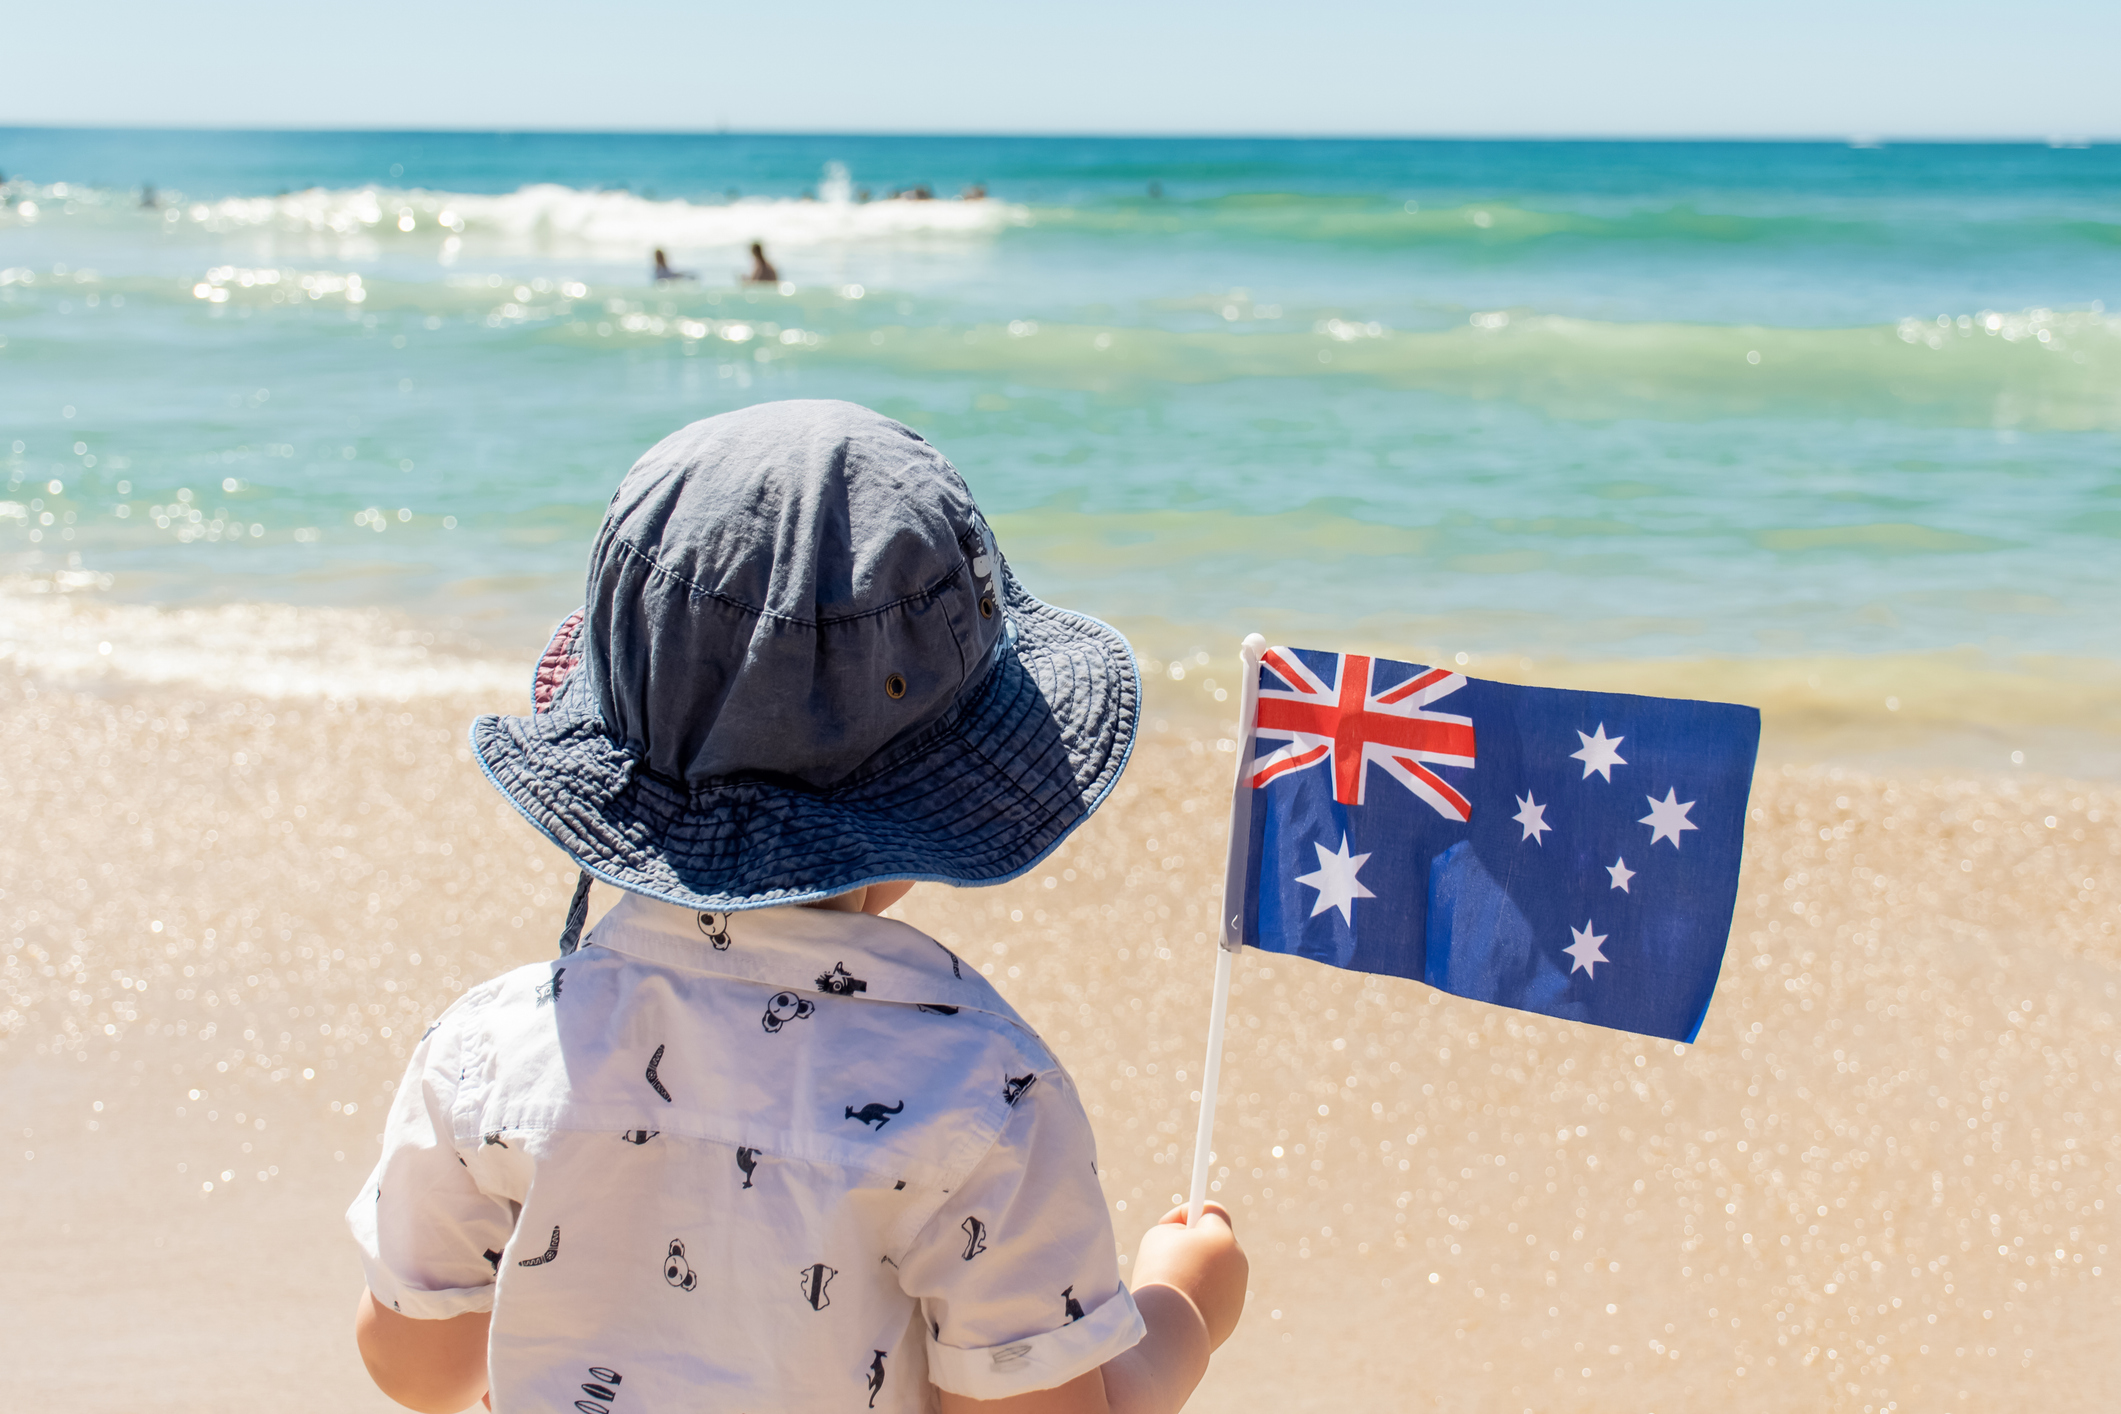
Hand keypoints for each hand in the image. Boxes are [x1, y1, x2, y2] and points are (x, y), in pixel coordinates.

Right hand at [1131, 1204, 1247, 1349]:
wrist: (1170, 1331)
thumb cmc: (1160, 1276)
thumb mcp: (1158, 1237)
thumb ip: (1175, 1230)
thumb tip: (1186, 1240)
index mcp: (1222, 1238)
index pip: (1211, 1211)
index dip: (1187, 1212)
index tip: (1169, 1222)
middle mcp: (1237, 1262)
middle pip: (1214, 1242)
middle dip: (1192, 1244)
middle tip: (1165, 1253)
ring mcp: (1237, 1292)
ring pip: (1215, 1272)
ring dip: (1195, 1272)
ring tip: (1169, 1284)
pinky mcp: (1231, 1317)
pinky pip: (1213, 1298)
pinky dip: (1198, 1297)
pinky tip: (1178, 1306)